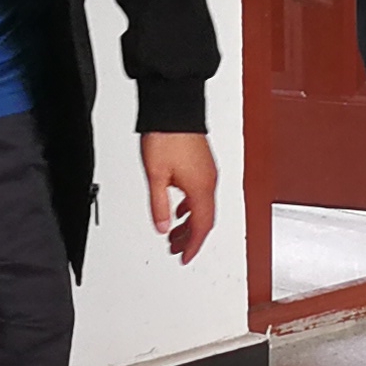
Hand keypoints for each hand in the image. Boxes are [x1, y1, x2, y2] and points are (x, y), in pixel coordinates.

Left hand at [142, 132, 218, 264]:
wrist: (174, 108)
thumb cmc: (167, 136)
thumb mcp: (156, 176)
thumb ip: (159, 205)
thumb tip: (162, 227)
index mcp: (201, 188)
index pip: (202, 226)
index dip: (193, 246)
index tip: (184, 257)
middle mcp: (209, 181)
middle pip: (204, 219)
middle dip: (190, 237)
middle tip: (176, 249)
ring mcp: (208, 172)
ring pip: (202, 207)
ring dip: (189, 223)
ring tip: (174, 233)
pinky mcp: (203, 164)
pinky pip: (201, 193)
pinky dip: (190, 207)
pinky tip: (179, 208)